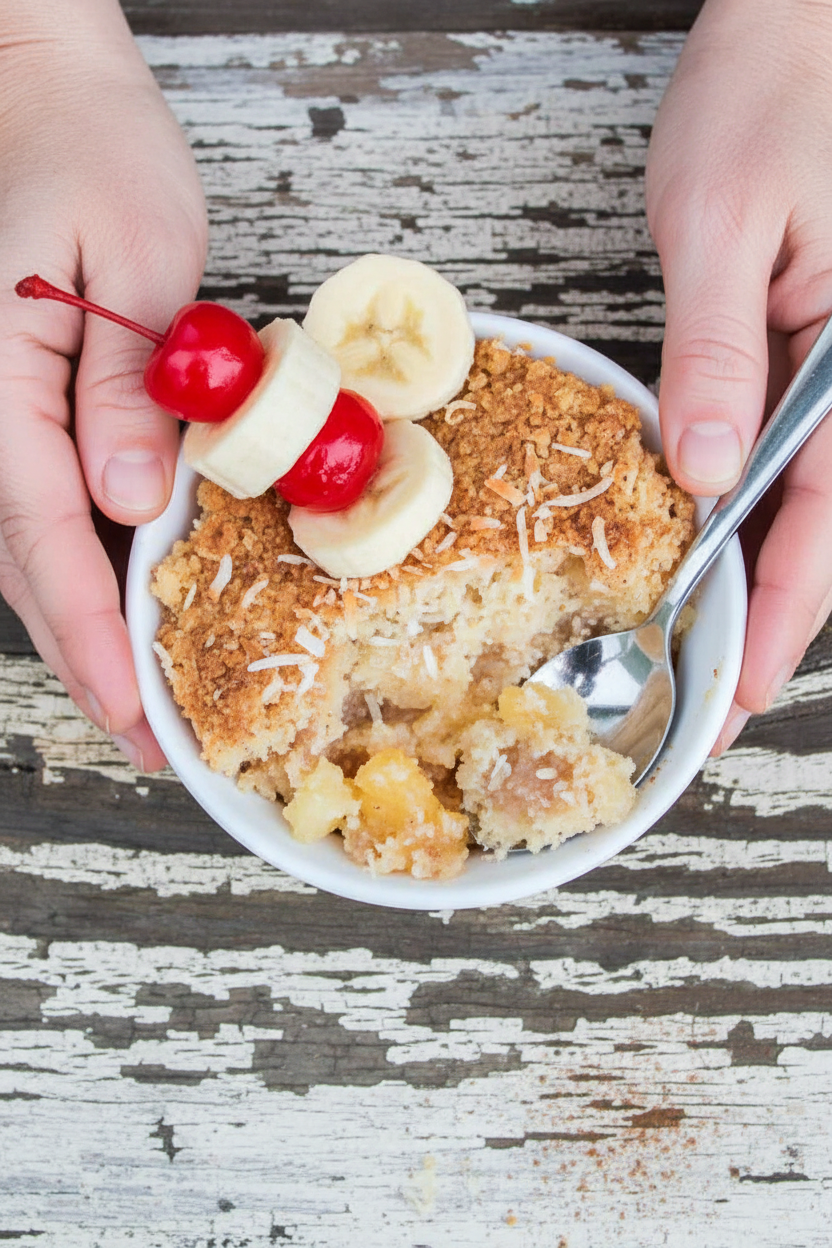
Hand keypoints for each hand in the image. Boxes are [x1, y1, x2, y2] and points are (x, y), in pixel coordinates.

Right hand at [0, 0, 206, 769]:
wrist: (40, 92)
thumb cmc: (93, 153)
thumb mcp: (133, 261)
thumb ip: (123, 389)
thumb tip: (131, 500)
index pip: (43, 538)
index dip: (92, 635)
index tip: (134, 709)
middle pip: (22, 566)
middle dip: (86, 660)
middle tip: (146, 739)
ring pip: (20, 549)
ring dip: (76, 627)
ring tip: (135, 697)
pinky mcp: (8, 405)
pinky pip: (32, 507)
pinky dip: (73, 569)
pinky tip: (113, 604)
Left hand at [646, 0, 831, 752]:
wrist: (801, 18)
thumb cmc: (773, 87)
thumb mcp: (721, 219)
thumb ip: (716, 351)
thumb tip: (701, 474)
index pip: (826, 515)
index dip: (782, 615)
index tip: (737, 690)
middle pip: (829, 523)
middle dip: (775, 617)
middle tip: (713, 697)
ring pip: (817, 496)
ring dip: (768, 571)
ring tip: (710, 642)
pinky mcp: (819, 343)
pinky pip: (797, 446)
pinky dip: (758, 504)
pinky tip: (718, 538)